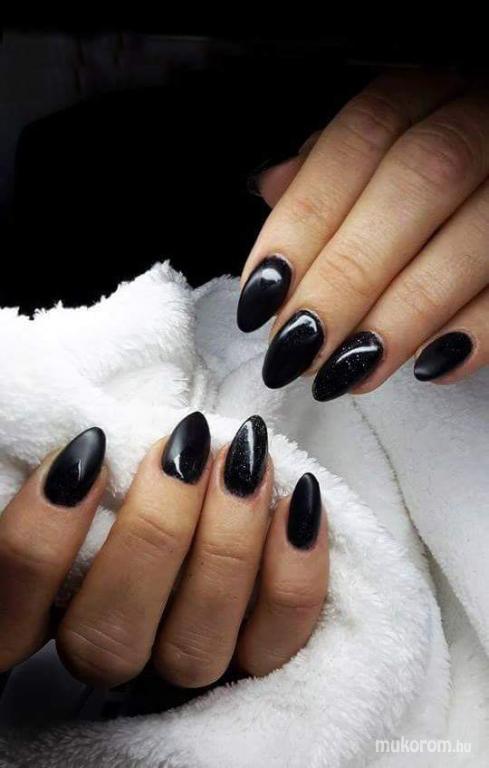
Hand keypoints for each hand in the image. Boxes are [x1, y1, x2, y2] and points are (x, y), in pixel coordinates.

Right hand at [0, 415, 327, 687]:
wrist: (198, 515)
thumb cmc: (130, 486)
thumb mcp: (94, 481)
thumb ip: (82, 479)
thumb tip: (96, 447)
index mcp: (43, 617)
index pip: (11, 613)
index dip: (40, 540)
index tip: (89, 451)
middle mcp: (107, 655)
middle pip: (108, 640)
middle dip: (155, 534)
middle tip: (187, 447)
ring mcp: (178, 669)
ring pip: (194, 650)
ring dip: (228, 547)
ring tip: (249, 461)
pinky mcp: (250, 662)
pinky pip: (276, 644)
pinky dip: (294, 573)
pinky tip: (301, 500)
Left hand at [238, 70, 488, 397]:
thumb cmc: (431, 166)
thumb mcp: (380, 142)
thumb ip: (328, 164)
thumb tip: (274, 188)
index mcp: (427, 93)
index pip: (361, 138)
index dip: (305, 218)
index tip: (264, 292)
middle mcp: (480, 122)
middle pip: (419, 182)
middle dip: (348, 274)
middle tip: (301, 346)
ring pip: (476, 236)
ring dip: (404, 316)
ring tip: (349, 370)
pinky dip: (477, 331)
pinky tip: (427, 365)